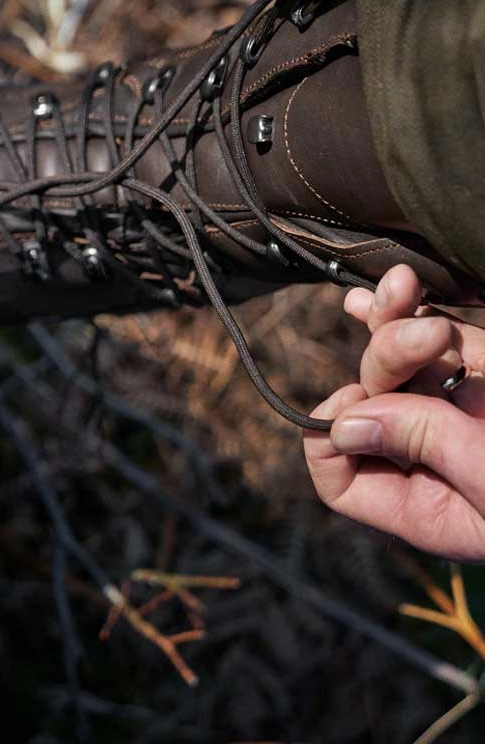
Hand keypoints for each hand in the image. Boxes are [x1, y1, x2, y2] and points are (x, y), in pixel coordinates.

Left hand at [303, 264, 484, 559]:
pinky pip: (441, 340)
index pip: (339, 477)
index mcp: (422, 507)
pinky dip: (416, 312)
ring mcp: (459, 413)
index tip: (361, 402)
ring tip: (403, 285)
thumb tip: (346, 420)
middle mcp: (431, 458)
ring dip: (392, 321)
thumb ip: (426, 443)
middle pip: (368, 401)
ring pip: (398, 361)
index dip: (332, 433)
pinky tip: (398, 287)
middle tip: (427, 339)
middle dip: (384, 359)